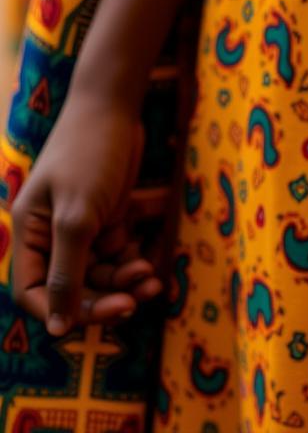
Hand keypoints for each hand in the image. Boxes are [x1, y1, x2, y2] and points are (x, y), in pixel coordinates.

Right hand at [10, 93, 162, 335]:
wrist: (115, 108)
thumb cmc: (88, 155)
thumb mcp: (76, 216)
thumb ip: (67, 271)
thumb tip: (59, 326)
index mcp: (29, 236)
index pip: (34, 293)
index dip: (63, 311)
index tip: (102, 315)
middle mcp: (50, 237)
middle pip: (71, 287)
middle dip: (103, 297)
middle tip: (136, 300)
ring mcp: (80, 228)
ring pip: (98, 274)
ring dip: (123, 282)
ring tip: (151, 279)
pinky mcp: (106, 217)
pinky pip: (116, 255)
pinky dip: (132, 263)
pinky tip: (150, 266)